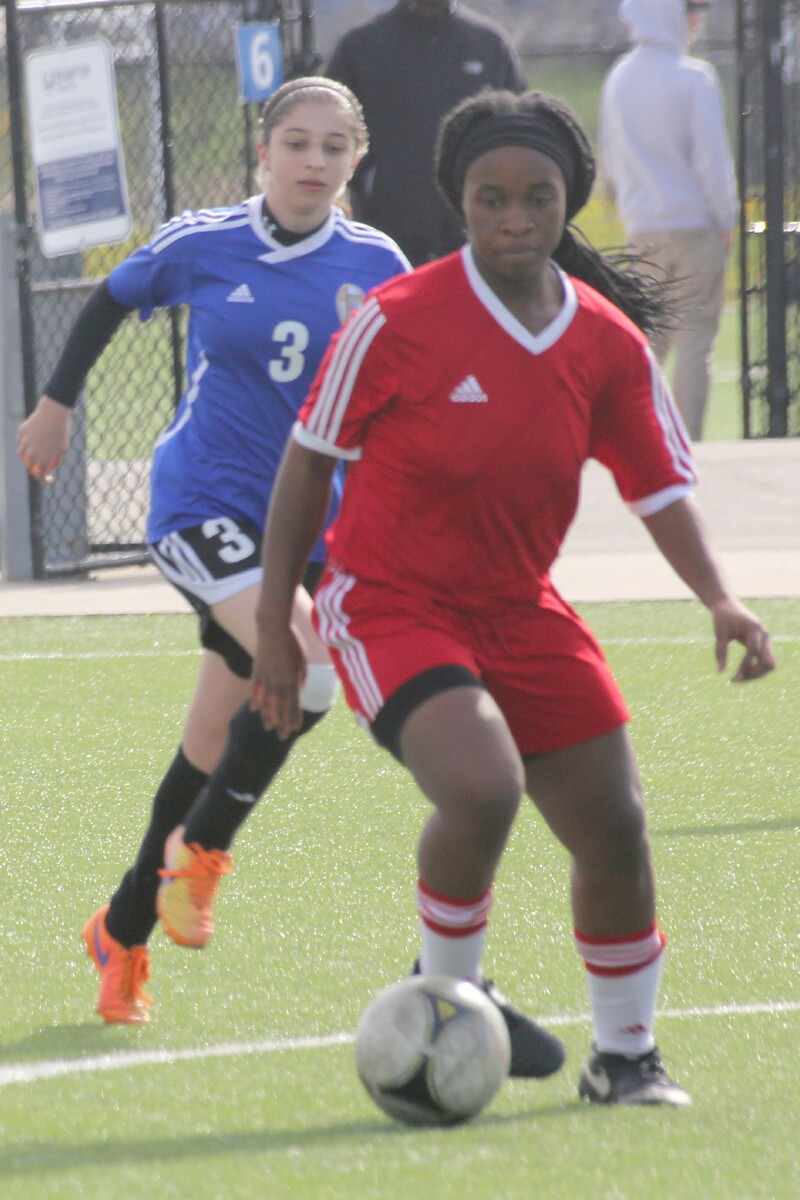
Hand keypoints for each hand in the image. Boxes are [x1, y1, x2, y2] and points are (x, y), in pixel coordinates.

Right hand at [17, 396, 70, 482]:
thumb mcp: (64, 447)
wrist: (53, 415)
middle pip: (29, 467)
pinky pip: (21, 440)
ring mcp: (24, 444)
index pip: (40, 476)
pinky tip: (28, 441)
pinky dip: (24, 442)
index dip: (44, 480)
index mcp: (43, 461)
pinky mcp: (21, 433)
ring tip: (31, 456)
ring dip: (26, 457)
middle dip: (33, 471)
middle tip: (39, 469)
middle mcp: (31, 455)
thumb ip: (57, 457)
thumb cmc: (62, 432)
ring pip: (21, 454)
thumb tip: (53, 465)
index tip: (49, 478)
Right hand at [250, 623, 306, 738]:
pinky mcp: (257, 671)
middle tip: (283, 737)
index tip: (295, 729)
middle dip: (283, 723)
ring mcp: (266, 677)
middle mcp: (278, 682)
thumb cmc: (292, 641)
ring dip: (268, 716)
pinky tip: (254, 709)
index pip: (293, 704)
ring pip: (267, 702)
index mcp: (291, 679)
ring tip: (269, 727)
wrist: (273, 627)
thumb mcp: (302, 658)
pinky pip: (255, 689)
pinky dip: (255, 699)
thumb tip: (301, 689)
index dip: (294, 717)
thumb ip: (302, 675)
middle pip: (281, 707)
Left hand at [710, 597, 775, 681]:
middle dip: (754, 674)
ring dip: (756, 674)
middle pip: (768, 662)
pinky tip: (741, 671)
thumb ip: (720, 652)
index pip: (753, 651)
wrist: (727, 605)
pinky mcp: (763, 644)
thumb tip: (720, 672)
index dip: (744, 666)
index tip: (732, 678)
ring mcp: (765, 640)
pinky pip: (765, 661)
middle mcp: (763, 635)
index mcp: (753, 629)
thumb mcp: (719, 633)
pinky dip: (756, 669)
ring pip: (769, 664)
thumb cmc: (722, 617)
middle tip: (735, 679)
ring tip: (737, 677)